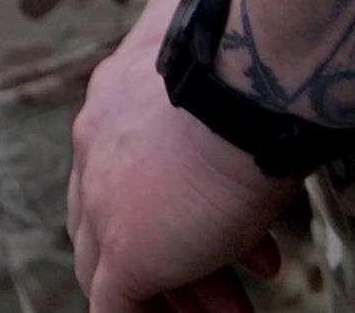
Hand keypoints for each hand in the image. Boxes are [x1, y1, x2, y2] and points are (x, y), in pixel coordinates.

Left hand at [69, 22, 301, 312]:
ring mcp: (104, 200)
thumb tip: (259, 85)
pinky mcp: (125, 251)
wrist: (246, 87)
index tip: (205, 217)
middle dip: (167, 252)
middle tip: (217, 280)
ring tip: (233, 310)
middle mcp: (95, 145)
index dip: (158, 200)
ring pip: (119, 265)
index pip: (118, 166)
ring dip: (180, 293)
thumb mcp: (225, 72)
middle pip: (114, 219)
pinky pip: (113, 305)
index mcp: (113, 98)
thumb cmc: (253, 66)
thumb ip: (214, 93)